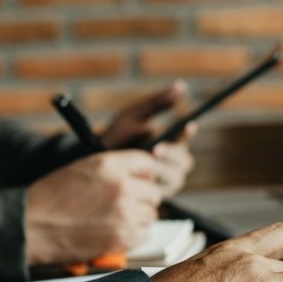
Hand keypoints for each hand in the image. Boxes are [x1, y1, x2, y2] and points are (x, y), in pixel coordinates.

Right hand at [25, 151, 161, 264]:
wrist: (32, 227)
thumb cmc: (50, 198)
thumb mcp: (82, 169)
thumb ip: (112, 169)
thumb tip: (137, 176)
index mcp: (109, 164)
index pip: (148, 164)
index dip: (144, 175)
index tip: (138, 183)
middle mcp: (121, 186)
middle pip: (153, 192)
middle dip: (141, 199)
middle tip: (124, 206)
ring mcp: (124, 213)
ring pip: (150, 215)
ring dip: (136, 219)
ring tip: (114, 220)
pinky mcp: (122, 237)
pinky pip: (143, 235)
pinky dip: (131, 236)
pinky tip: (113, 233)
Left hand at [99, 81, 195, 197]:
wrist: (97, 160)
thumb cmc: (117, 135)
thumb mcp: (134, 115)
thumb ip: (157, 103)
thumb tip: (182, 85)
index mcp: (171, 141)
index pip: (185, 137)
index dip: (185, 134)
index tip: (185, 126)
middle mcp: (173, 162)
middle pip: (184, 162)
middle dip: (171, 156)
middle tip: (155, 150)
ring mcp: (166, 180)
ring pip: (175, 178)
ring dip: (162, 171)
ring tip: (147, 164)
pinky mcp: (156, 195)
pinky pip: (162, 193)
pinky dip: (154, 186)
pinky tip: (142, 180)